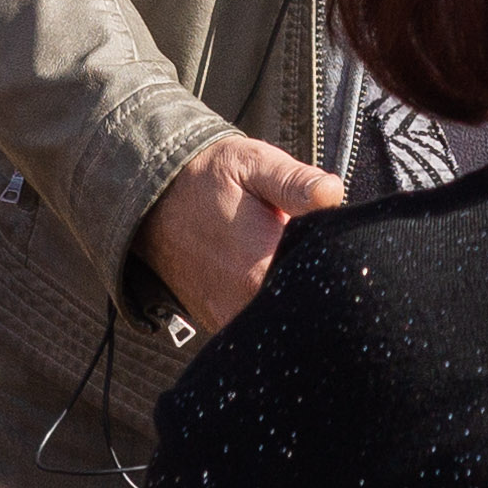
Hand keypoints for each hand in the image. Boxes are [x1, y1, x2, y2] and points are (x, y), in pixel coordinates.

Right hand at [139, 133, 345, 336]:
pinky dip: (266, 301)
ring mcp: (228, 319)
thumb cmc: (206, 177)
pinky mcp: (217, 323)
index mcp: (261, 269)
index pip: (322, 284)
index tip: (331, 237)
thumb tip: (333, 194)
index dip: (337, 263)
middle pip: (302, 305)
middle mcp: (244, 305)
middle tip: (303, 240)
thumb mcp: (253, 164)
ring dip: (289, 291)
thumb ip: (296, 183)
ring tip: (280, 253)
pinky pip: (255, 322)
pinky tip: (265, 269)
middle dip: (313, 278)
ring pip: (279, 317)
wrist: (151, 196)